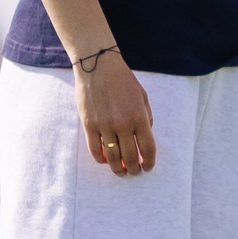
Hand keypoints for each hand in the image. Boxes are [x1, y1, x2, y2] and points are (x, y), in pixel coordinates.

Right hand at [75, 50, 155, 174]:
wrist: (98, 66)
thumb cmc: (123, 80)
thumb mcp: (142, 97)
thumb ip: (146, 118)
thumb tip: (144, 138)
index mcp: (139, 117)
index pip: (147, 148)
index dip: (149, 162)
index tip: (147, 167)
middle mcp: (123, 124)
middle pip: (130, 157)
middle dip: (134, 169)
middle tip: (134, 172)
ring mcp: (104, 125)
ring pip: (112, 157)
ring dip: (118, 169)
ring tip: (121, 172)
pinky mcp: (89, 125)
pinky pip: (94, 150)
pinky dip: (101, 159)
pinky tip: (106, 160)